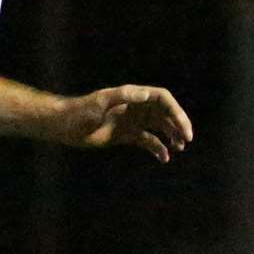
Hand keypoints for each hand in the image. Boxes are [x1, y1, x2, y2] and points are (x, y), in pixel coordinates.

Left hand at [63, 85, 193, 161]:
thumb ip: (123, 96)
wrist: (65, 126)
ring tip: (179, 148)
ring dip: (172, 136)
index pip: (163, 99)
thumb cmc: (81, 111)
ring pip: (160, 128)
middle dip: (179, 125)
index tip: (183, 127)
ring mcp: (133, 122)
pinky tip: (164, 158)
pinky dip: (158, 149)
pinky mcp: (127, 136)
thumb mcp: (101, 102)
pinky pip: (148, 141)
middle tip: (187, 140)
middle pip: (166, 114)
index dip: (176, 111)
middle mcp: (137, 108)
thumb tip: (146, 95)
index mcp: (134, 97)